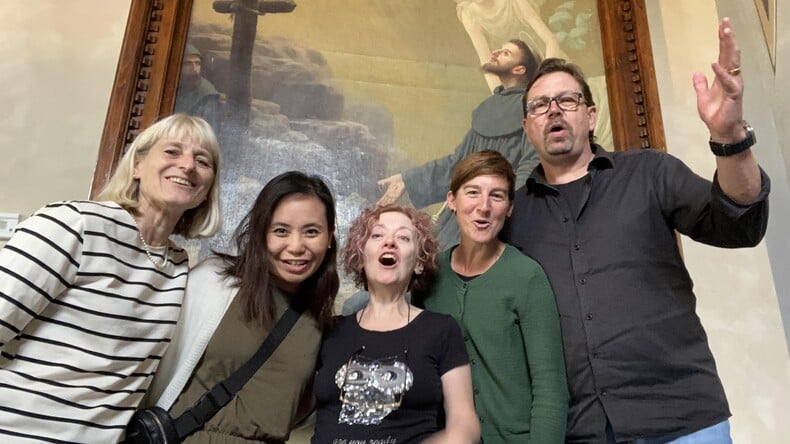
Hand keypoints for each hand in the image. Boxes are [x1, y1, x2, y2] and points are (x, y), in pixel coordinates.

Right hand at [376, 174, 404, 204]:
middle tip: (377, 207)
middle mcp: (392, 193)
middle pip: (386, 200)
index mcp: (390, 191)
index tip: (377, 204)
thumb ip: (384, 181)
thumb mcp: (390, 180)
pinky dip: (392, 201)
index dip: (381, 200)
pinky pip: (395, 198)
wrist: (404, 177)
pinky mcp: (399, 193)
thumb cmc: (398, 178)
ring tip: (382, 207)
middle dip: (382, 203)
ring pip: (389, 200)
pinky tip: (389, 204)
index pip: (384, 197)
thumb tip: (378, 182)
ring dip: (386, 203)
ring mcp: (395, 194)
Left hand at [692, 18, 745, 142]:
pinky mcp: (734, 95)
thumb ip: (700, 85)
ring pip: (732, 63)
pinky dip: (721, 72)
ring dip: (728, 48)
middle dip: (727, 38)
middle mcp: (730, 78)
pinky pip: (728, 81)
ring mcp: (733, 85)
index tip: (721, 26)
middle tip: (725, 23)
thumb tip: (696, 73)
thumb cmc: (715, 114)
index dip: (723, 40)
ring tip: (725, 34)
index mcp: (723, 77)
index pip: (723, 54)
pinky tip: (714, 63)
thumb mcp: (702, 97)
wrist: (721, 130)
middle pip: (730, 54)